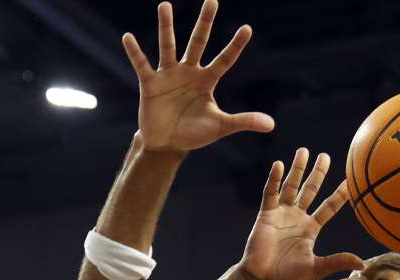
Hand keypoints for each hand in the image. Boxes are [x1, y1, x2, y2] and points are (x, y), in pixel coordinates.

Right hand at [122, 1, 273, 152]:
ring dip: (166, 26)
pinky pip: (141, 64)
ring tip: (165, 4)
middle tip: (212, 0)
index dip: (235, 45)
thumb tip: (271, 125)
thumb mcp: (220, 127)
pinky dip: (134, 52)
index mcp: (207, 80)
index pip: (225, 60)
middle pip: (198, 42)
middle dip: (205, 22)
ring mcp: (169, 75)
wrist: (167, 144)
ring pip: (168, 46)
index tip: (247, 28)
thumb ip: (243, 121)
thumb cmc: (194, 133)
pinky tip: (128, 37)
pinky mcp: (150, 84)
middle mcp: (189, 72)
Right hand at [237, 149, 362, 279]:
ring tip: (303, 151)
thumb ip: (336, 262)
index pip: (329, 207)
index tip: (352, 180)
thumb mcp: (316, 269)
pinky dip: (274, 180)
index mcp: (311, 228)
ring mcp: (281, 214)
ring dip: (297, 169)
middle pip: (310, 190)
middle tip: (325, 156)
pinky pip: (271, 194)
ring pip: (291, 187)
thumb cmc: (287, 278)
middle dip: (318, 173)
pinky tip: (279, 165)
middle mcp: (297, 217)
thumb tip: (362, 264)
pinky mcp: (266, 215)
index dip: (340, 195)